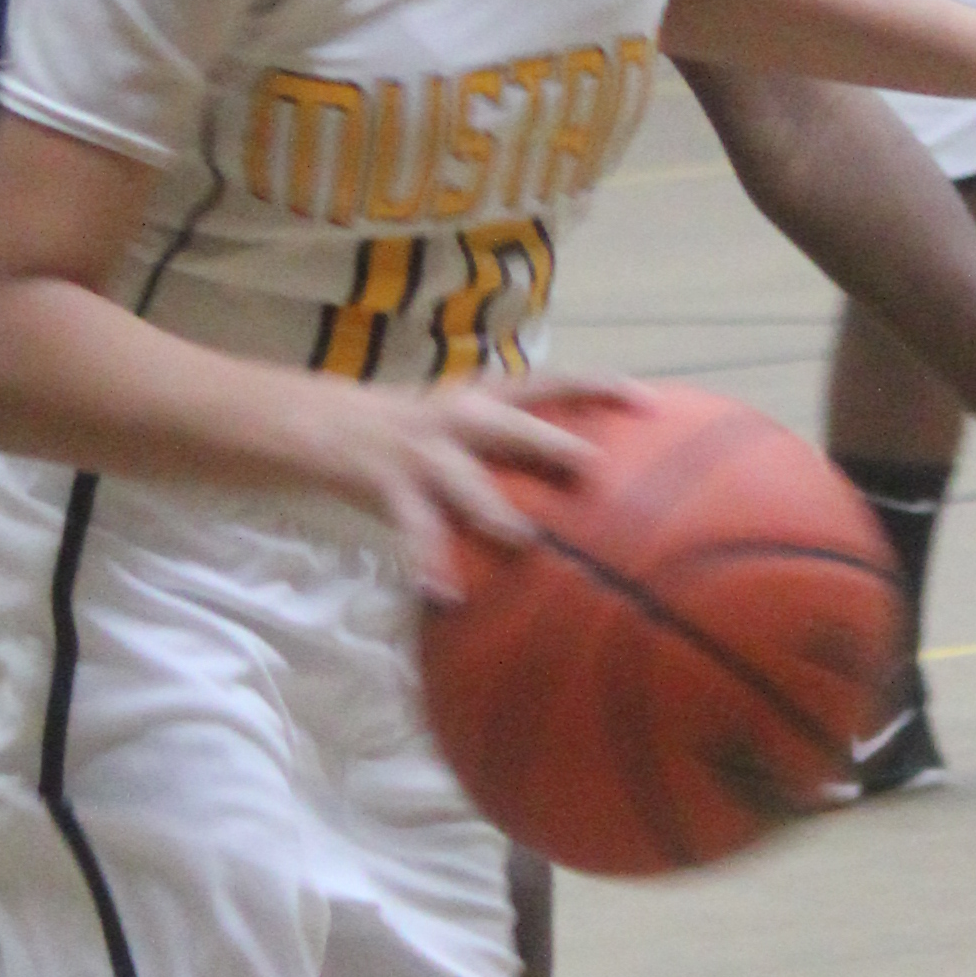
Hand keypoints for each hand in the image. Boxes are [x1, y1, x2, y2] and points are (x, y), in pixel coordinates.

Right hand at [320, 383, 597, 601]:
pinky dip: (429, 563)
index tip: (651, 402)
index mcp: (485, 396)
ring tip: (523, 541)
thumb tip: (590, 475)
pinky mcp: (390, 486)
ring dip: (497, 516)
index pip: (552, 381)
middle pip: (517, 429)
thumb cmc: (414, 430)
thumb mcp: (465, 421)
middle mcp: (461, 417)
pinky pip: (416, 531)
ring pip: (470, 487)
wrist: (324, 423)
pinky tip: (443, 595)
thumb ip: (515, 441)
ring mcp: (425, 453)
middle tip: (595, 470)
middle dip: (555, 448)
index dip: (601, 386)